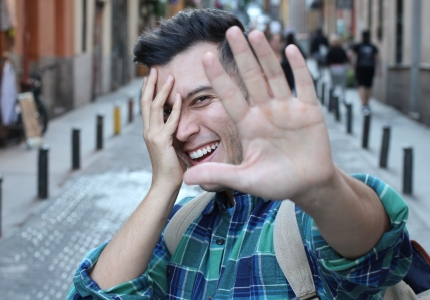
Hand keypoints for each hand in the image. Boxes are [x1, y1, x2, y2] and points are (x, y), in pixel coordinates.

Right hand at [141, 68, 184, 188]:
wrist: (165, 186)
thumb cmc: (171, 168)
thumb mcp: (171, 146)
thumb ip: (172, 133)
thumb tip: (179, 123)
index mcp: (150, 131)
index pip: (147, 106)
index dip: (148, 90)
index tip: (151, 77)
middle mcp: (148, 131)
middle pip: (147, 102)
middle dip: (150, 84)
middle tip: (153, 68)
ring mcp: (153, 136)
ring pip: (156, 107)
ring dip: (162, 90)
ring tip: (168, 76)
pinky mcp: (162, 142)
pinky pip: (170, 121)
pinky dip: (175, 108)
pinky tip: (178, 96)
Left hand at [183, 27, 335, 200]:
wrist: (308, 186)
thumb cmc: (276, 183)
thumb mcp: (245, 179)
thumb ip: (217, 174)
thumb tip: (184, 178)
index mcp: (248, 124)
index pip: (230, 96)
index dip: (219, 77)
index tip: (205, 57)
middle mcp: (265, 111)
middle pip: (251, 78)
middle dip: (241, 55)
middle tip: (231, 31)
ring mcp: (287, 109)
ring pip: (274, 76)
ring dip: (265, 54)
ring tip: (255, 32)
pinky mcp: (309, 111)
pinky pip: (304, 85)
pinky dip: (298, 68)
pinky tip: (291, 49)